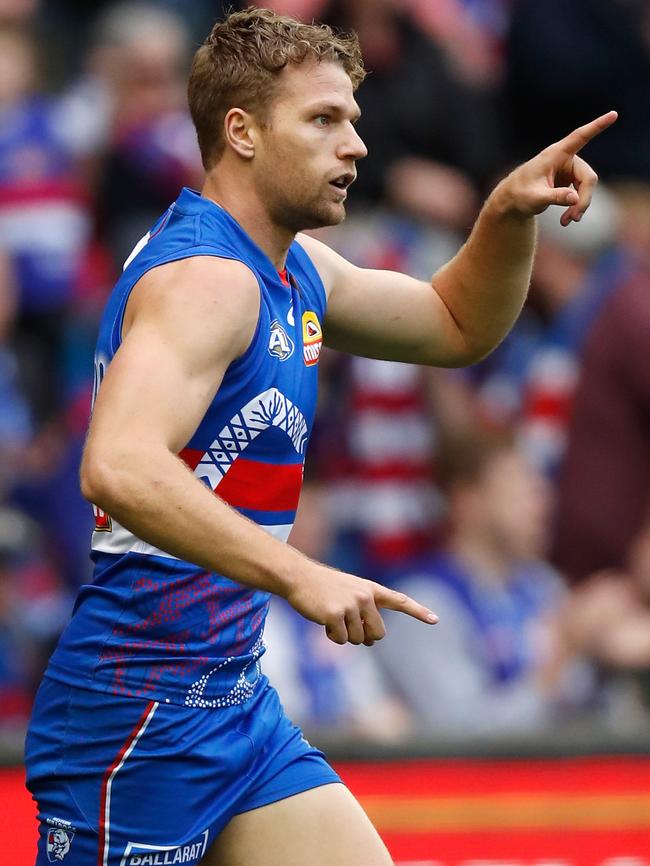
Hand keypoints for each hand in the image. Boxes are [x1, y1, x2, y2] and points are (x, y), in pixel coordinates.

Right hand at [285, 563, 437, 645]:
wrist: (299, 577)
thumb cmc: (322, 588)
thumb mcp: (348, 593)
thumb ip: (364, 612)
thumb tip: (372, 640)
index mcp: (370, 589)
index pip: (399, 601)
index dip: (417, 611)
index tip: (435, 620)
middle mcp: (365, 596)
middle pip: (377, 634)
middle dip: (364, 636)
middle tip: (346, 624)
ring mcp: (351, 605)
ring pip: (358, 640)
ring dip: (344, 635)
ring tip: (331, 615)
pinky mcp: (335, 614)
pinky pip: (341, 640)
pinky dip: (331, 636)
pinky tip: (322, 619)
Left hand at [495, 111, 617, 225]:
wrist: (512, 200)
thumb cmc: (520, 195)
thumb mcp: (535, 198)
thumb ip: (554, 197)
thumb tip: (574, 199)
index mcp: (556, 154)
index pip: (580, 137)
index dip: (597, 126)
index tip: (613, 114)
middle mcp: (566, 159)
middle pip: (588, 178)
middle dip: (584, 199)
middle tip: (574, 218)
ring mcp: (569, 169)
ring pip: (587, 187)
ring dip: (580, 206)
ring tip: (567, 222)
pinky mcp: (570, 180)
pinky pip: (582, 193)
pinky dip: (576, 207)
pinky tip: (567, 220)